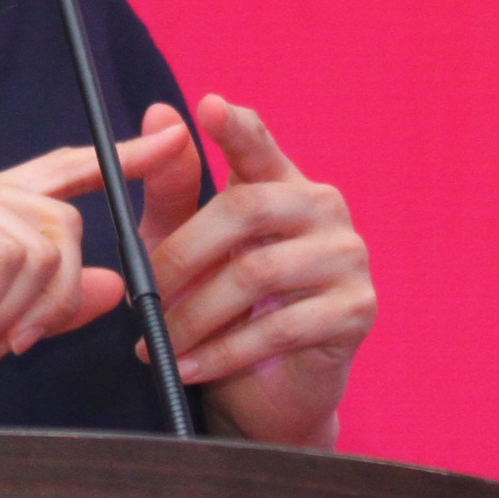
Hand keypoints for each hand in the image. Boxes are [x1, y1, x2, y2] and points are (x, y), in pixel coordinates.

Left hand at [132, 97, 373, 449]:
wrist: (259, 390)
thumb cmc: (219, 307)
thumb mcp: (182, 244)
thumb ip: (173, 186)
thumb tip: (161, 112)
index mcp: (280, 183)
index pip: (259, 144)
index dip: (236, 127)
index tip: (208, 106)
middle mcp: (323, 208)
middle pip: (247, 208)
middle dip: (183, 257)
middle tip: (141, 299)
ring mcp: (347, 257)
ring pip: (258, 274)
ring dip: (195, 316)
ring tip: (157, 343)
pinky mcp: (357, 311)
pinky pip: (282, 327)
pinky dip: (224, 352)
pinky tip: (190, 367)